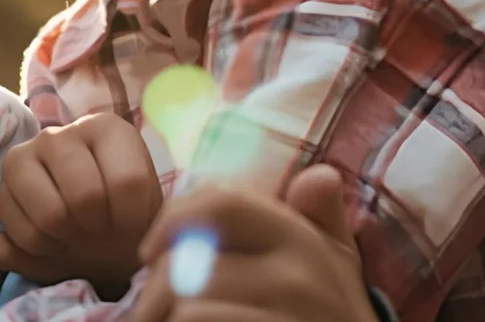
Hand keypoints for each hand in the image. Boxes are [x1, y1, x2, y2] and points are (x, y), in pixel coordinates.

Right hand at [0, 113, 163, 293]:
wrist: (97, 233)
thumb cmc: (124, 214)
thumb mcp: (143, 216)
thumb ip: (134, 221)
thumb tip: (62, 229)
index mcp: (106, 128)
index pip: (127, 181)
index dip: (132, 218)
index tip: (131, 222)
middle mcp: (59, 134)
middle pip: (86, 195)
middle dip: (96, 226)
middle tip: (99, 228)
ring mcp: (23, 157)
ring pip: (50, 214)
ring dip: (67, 238)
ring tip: (75, 233)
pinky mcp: (1, 189)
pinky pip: (19, 232)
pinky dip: (39, 250)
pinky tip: (50, 240)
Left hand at [129, 165, 378, 321]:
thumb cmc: (330, 317)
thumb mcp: (336, 266)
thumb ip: (319, 218)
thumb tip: (317, 177)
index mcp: (302, 239)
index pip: (220, 203)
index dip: (171, 219)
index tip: (151, 251)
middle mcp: (297, 275)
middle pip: (189, 261)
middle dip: (154, 290)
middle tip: (149, 310)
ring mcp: (286, 317)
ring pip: (187, 306)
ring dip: (163, 320)